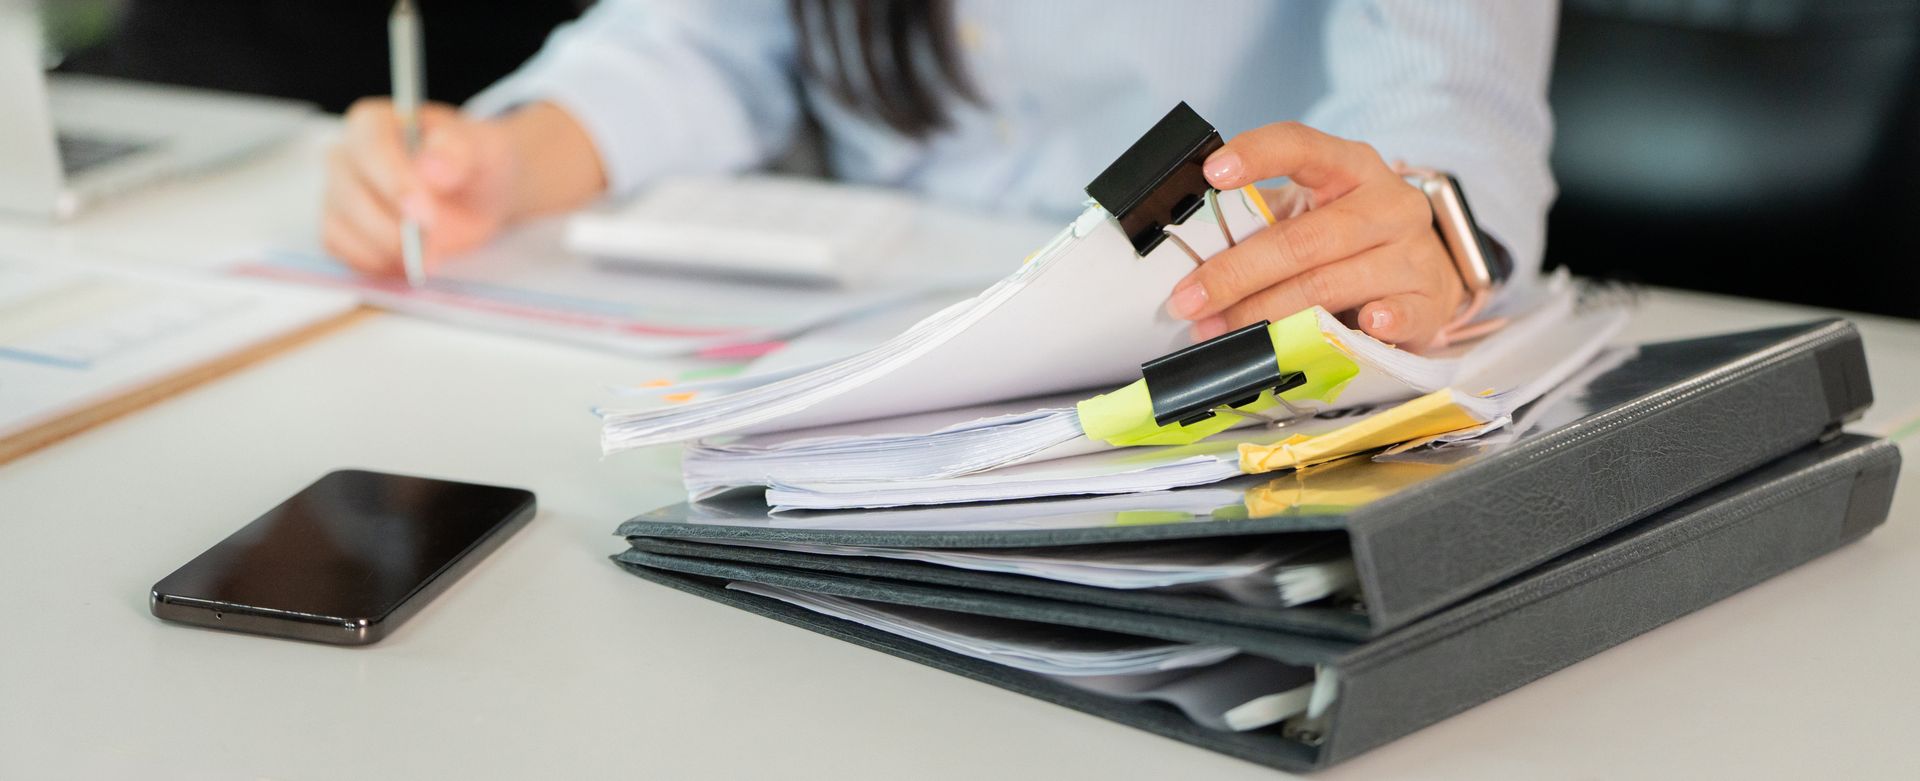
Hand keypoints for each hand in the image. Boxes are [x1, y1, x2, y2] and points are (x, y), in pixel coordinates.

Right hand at [322, 97, 518, 275]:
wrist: (478, 195)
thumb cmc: (475, 162)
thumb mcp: (484, 149)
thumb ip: (459, 151)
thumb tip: (431, 167)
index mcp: (375, 122)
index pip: (370, 145)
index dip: (394, 182)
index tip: (424, 215)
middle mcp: (348, 154)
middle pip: (349, 191)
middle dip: (390, 227)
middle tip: (431, 246)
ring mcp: (339, 192)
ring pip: (340, 224)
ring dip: (383, 249)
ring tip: (426, 257)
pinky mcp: (341, 227)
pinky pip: (341, 249)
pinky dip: (372, 263)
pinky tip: (405, 264)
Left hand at [1163, 122, 1465, 349]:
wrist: (1426, 271)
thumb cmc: (1350, 241)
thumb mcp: (1309, 214)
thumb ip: (1259, 222)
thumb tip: (1190, 248)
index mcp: (1349, 167)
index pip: (1302, 146)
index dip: (1257, 155)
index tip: (1213, 172)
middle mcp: (1387, 203)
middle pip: (1303, 238)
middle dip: (1237, 273)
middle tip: (1191, 299)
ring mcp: (1413, 250)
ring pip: (1331, 283)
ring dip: (1269, 313)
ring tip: (1223, 331)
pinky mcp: (1430, 297)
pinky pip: (1401, 313)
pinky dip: (1378, 322)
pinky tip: (1361, 326)